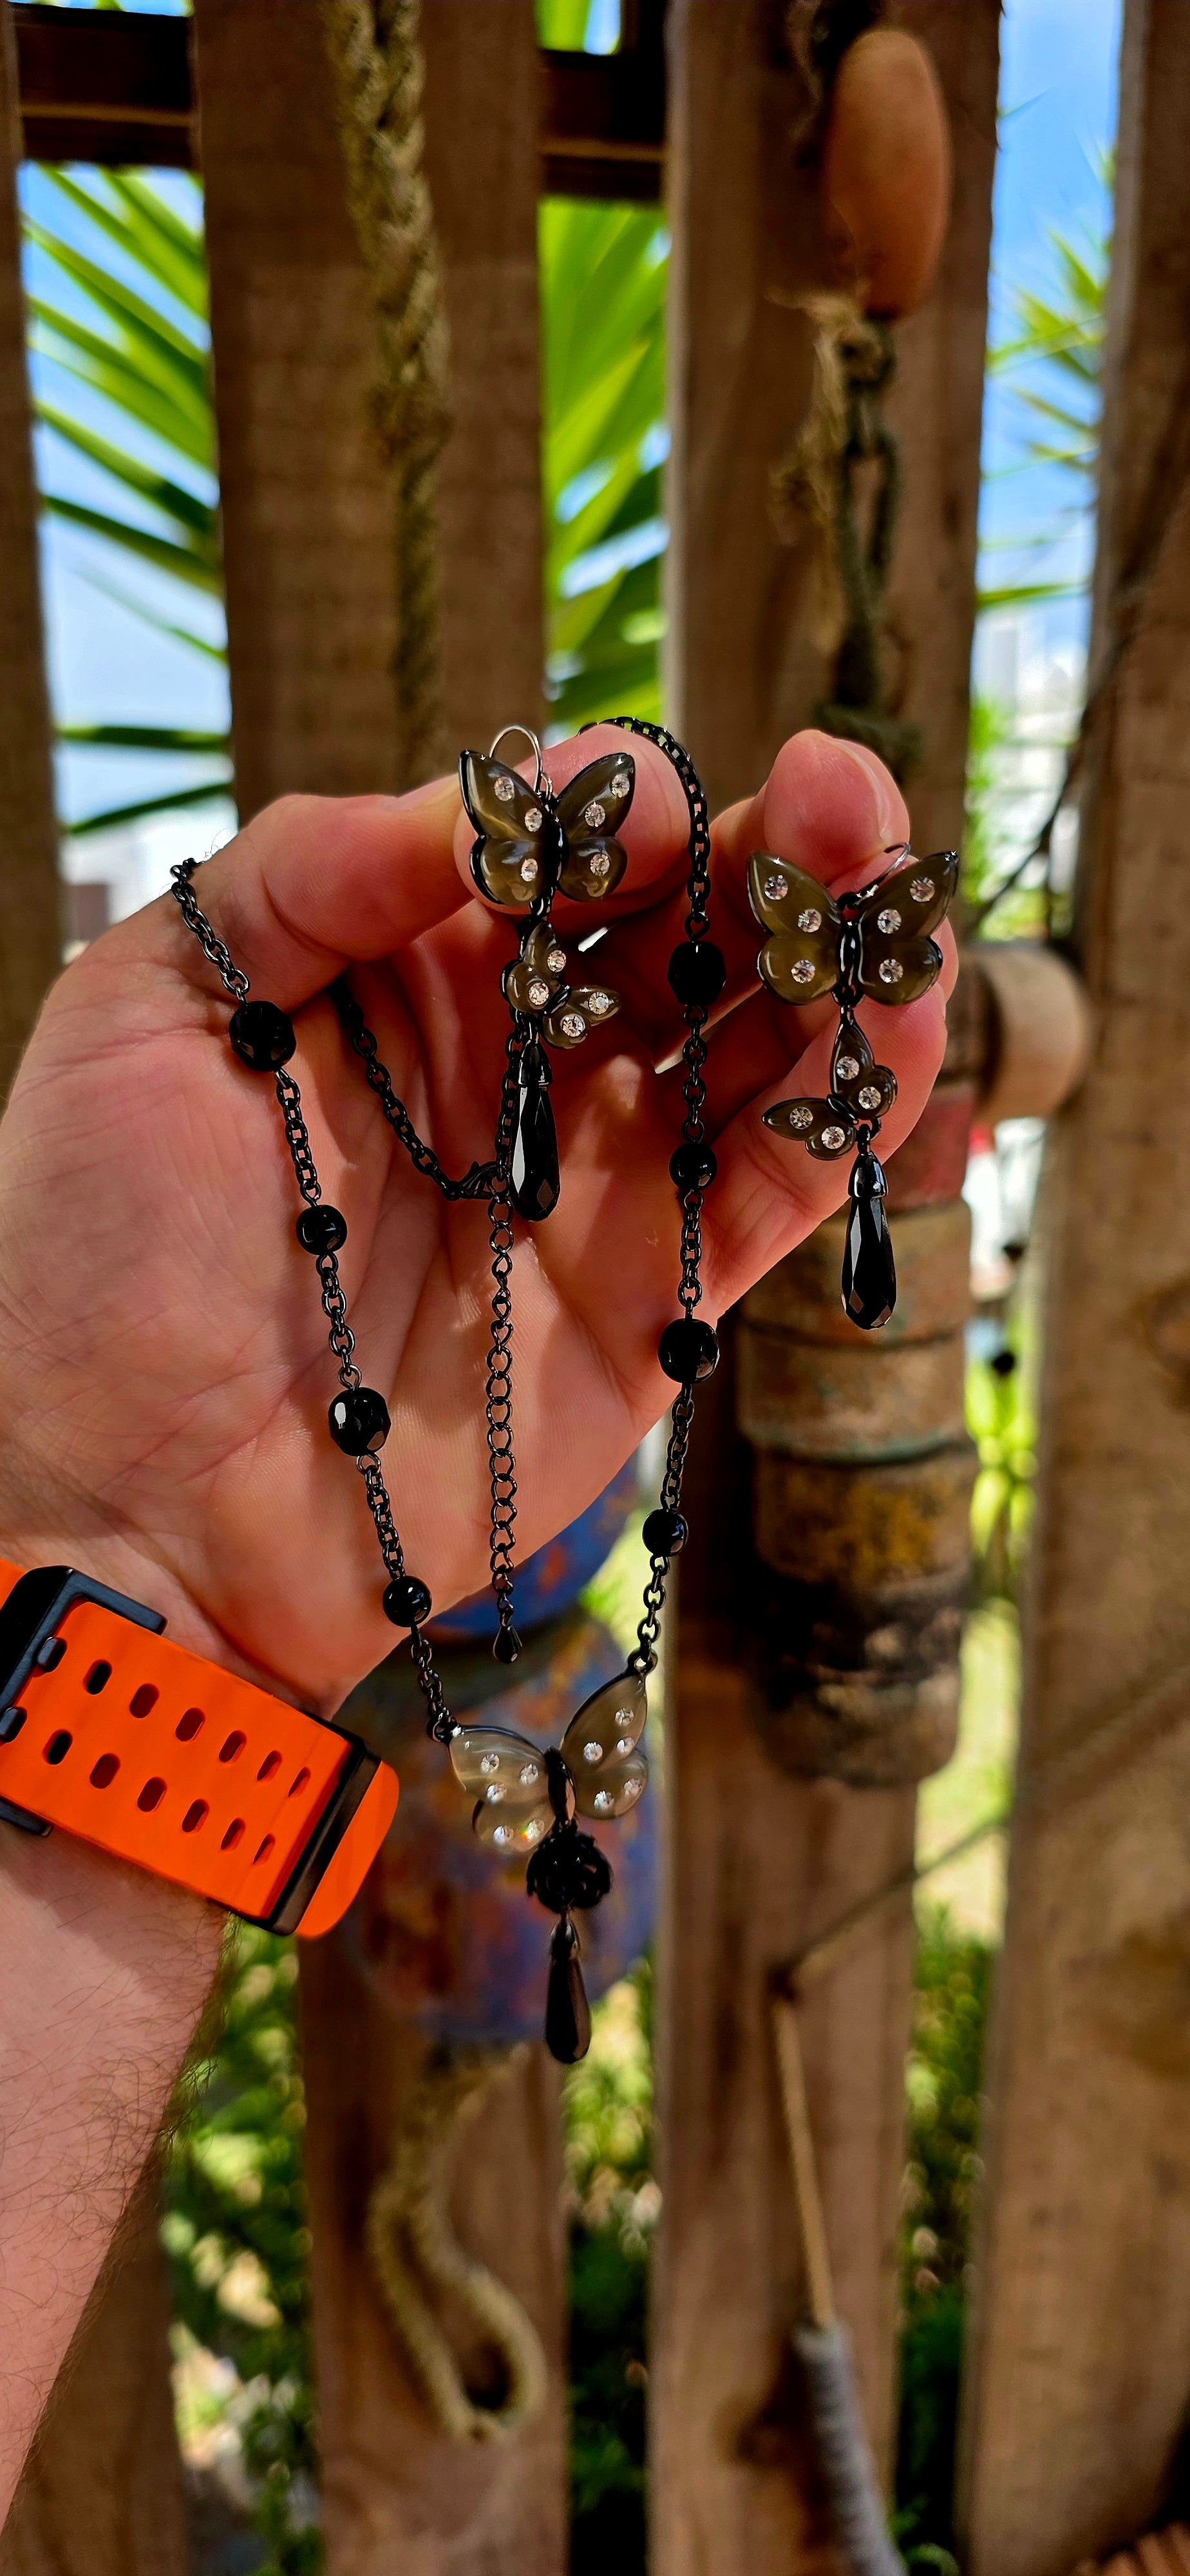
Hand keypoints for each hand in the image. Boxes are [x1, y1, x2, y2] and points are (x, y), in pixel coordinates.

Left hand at [0, 727, 953, 1711]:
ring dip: (847, 956)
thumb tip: (492, 802)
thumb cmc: (96, 1255)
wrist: (127, 1504)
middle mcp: (520, 1062)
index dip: (618, 809)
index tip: (634, 808)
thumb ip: (309, 874)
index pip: (558, 849)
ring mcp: (599, 1180)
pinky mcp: (660, 1300)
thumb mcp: (142, 1012)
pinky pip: (782, 1182)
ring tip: (891, 883)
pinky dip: (855, 1103)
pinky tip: (894, 1018)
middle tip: (849, 794)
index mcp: (403, 971)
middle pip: (690, 926)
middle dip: (778, 851)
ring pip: (766, 1041)